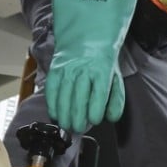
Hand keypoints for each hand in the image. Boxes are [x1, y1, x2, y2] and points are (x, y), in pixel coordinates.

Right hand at [46, 0, 136, 133]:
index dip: (95, 111)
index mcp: (102, 71)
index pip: (98, 96)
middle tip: (77, 128)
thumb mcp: (115, 78)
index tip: (94, 120)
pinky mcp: (56, 69)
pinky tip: (55, 114)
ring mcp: (68, 69)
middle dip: (77, 118)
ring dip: (64, 115)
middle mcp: (84, 70)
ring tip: (66, 125)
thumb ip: (115, 99)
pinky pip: (51, 90)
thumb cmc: (104, 62)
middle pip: (79, 99)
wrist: (87, 38)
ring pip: (63, 97)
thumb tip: (111, 118)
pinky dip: (52, 104)